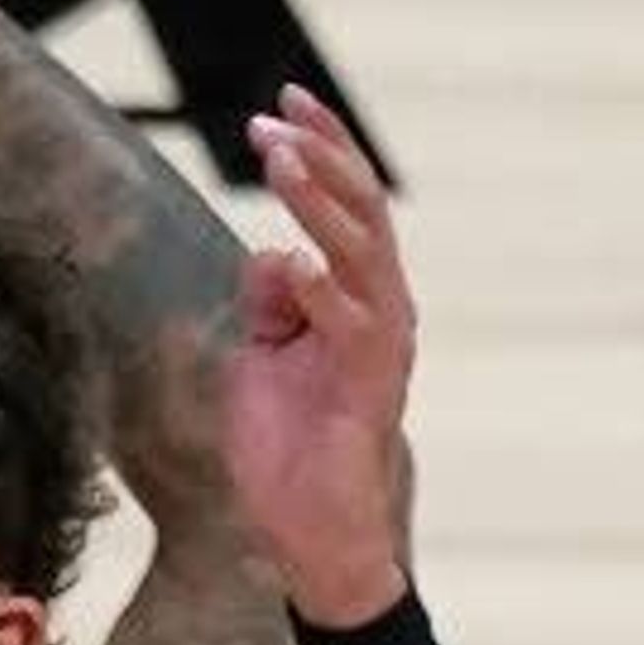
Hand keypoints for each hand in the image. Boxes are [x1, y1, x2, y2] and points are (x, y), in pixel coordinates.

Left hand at [223, 89, 416, 628]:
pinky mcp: (370, 387)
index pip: (344, 204)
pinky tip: (289, 261)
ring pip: (360, 252)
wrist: (313, 537)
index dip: (318, 151)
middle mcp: (381, 306)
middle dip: (318, 158)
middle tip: (272, 120)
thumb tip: (267, 252)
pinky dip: (320, 291)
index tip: (279, 107)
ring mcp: (381, 343)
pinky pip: (350, 325)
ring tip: (281, 160)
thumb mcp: (262, 361)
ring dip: (319, 202)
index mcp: (356, 294)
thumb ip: (267, 304)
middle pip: (361, 209)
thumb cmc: (290, 451)